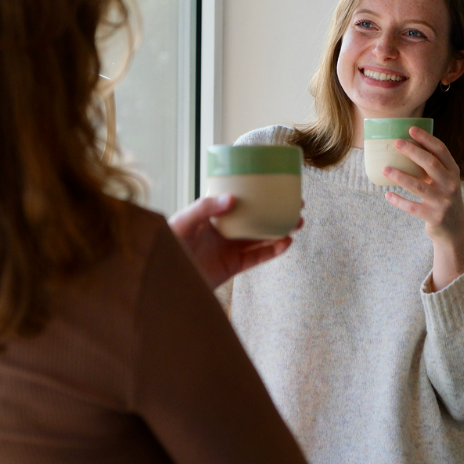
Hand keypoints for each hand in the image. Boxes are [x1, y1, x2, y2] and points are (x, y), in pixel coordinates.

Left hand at [169, 194, 301, 288]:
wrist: (166, 280)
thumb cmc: (168, 245)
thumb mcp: (183, 222)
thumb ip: (204, 208)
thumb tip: (233, 199)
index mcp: (212, 214)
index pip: (238, 198)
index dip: (257, 192)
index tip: (277, 184)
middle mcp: (224, 229)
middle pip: (256, 217)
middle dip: (276, 211)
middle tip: (297, 205)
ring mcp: (229, 247)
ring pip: (261, 237)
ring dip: (280, 230)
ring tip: (297, 222)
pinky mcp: (233, 266)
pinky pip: (257, 257)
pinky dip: (273, 251)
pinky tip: (286, 242)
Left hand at [382, 126, 463, 291]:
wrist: (454, 230)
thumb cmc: (443, 199)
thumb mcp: (444, 181)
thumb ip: (431, 167)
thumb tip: (406, 146)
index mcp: (453, 172)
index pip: (441, 151)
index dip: (426, 139)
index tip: (411, 128)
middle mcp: (451, 185)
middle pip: (431, 164)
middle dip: (412, 152)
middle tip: (396, 143)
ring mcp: (443, 201)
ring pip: (419, 186)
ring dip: (400, 176)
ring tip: (385, 169)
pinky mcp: (434, 216)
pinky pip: (412, 207)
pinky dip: (399, 201)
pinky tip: (387, 195)